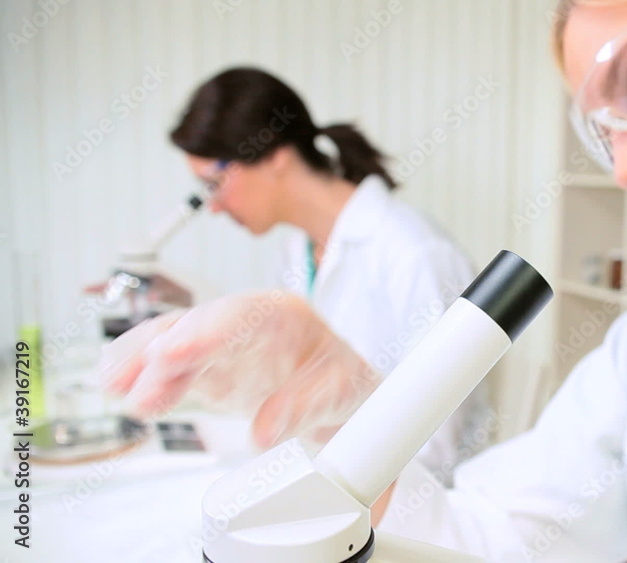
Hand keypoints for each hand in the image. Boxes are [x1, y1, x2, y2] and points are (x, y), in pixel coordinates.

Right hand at [98, 291, 382, 447]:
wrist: (339, 391)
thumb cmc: (342, 381)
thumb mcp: (339, 391)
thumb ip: (303, 407)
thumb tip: (265, 432)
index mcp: (284, 314)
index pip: (242, 315)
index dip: (205, 332)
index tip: (174, 352)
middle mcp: (246, 320)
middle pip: (198, 326)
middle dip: (164, 350)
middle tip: (134, 381)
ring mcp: (222, 341)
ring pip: (174, 339)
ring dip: (142, 361)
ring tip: (114, 385)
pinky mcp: (206, 365)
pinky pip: (169, 364)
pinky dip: (142, 373)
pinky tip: (117, 384)